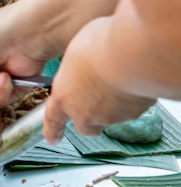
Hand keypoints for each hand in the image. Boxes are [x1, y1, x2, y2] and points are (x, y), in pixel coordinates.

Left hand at [43, 17, 155, 143]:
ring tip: (117, 83)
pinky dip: (131, 100)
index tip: (53, 139)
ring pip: (109, 118)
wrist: (130, 55)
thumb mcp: (75, 52)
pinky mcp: (132, 114)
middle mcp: (84, 112)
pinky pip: (130, 110)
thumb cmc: (99, 47)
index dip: (53, 131)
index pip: (53, 121)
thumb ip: (75, 67)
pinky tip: (132, 82)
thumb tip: (82, 64)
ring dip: (111, 106)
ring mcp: (109, 117)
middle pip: (85, 127)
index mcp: (63, 97)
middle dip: (89, 120)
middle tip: (95, 105)